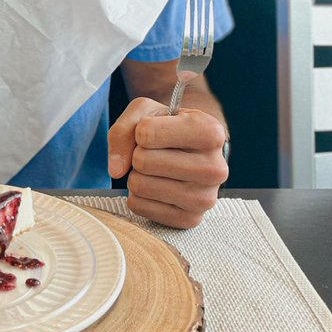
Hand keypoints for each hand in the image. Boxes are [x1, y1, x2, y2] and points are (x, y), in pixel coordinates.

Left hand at [107, 97, 227, 228]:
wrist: (190, 151)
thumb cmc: (168, 128)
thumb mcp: (146, 112)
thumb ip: (124, 130)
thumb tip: (117, 169)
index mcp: (210, 132)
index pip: (147, 134)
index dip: (140, 131)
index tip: (154, 131)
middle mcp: (215, 168)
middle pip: (143, 161)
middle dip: (138, 155)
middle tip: (155, 153)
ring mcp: (205, 198)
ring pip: (140, 185)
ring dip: (137, 176)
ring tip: (155, 170)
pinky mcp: (191, 219)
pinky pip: (139, 206)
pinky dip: (138, 196)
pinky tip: (156, 187)